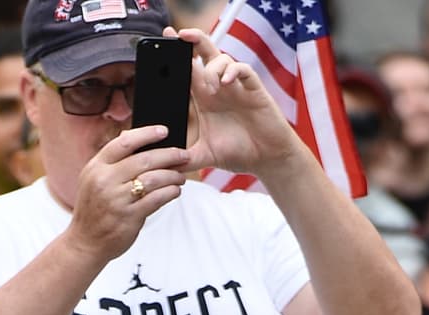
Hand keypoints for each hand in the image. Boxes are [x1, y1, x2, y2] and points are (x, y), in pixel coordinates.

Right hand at [66, 123, 188, 267]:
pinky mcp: (128, 217)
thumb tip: (131, 135)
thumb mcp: (92, 180)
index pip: (124, 142)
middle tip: (183, 155)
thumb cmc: (94, 209)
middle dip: (169, 155)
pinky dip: (169, 193)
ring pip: (153, 179)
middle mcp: (105, 181)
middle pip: (144, 159)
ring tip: (180, 177)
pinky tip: (175, 191)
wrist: (85, 243)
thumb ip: (111, 160)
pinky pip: (155, 200)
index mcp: (96, 167)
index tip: (164, 131)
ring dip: (172, 176)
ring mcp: (117, 200)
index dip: (147, 133)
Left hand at [174, 27, 298, 180]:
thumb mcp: (205, 157)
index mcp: (205, 99)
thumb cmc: (238, 153)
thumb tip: (163, 164)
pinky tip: (226, 81)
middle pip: (204, 55)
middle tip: (179, 36)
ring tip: (210, 86)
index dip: (178, 55)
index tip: (164, 43)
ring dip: (213, 67)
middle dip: (192, 42)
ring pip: (222, 60)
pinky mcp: (253, 89)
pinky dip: (234, 71)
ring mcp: (236, 87)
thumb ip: (184, 158)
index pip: (189, 70)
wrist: (266, 158)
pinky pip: (243, 70)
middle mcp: (219, 88)